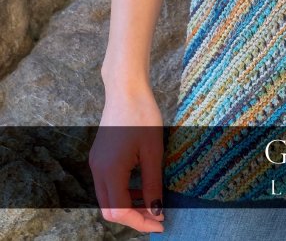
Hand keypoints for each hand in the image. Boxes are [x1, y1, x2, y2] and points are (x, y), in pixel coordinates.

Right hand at [88, 83, 165, 232]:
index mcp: (110, 171)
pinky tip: (142, 186)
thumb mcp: (153, 151)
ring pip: (108, 198)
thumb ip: (153, 184)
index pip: (120, 211)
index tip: (161, 225)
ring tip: (152, 204)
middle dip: (133, 218)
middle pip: (110, 210)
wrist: (126, 88)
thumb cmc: (142, 115)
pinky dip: (123, 192)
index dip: (140, 222)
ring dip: (128, 206)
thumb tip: (157, 211)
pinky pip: (108, 184)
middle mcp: (98, 170)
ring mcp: (96, 163)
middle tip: (157, 218)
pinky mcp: (99, 156)